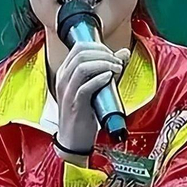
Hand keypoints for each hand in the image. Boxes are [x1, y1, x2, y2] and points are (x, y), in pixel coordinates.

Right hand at [55, 42, 130, 162]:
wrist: (73, 140)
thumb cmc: (83, 115)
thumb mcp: (95, 88)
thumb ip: (107, 70)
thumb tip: (123, 53)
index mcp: (65, 73)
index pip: (78, 47)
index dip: (98, 46)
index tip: (112, 54)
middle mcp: (63, 79)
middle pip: (81, 54)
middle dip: (104, 53)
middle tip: (117, 61)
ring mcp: (67, 92)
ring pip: (82, 67)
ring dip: (104, 64)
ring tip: (116, 69)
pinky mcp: (74, 105)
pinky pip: (85, 87)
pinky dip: (100, 79)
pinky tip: (109, 78)